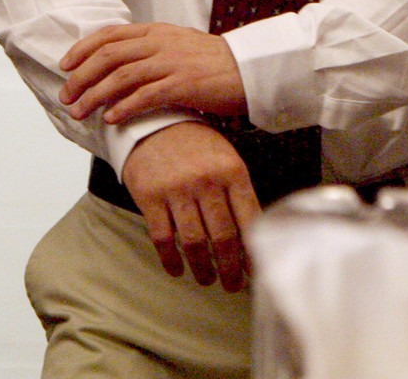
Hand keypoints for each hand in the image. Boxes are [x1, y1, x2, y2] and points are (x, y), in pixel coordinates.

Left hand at [58, 22, 246, 124]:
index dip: (83, 49)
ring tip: (80, 112)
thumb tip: (119, 68)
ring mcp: (171, 62)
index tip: (65, 65)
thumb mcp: (178, 45)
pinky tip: (111, 119)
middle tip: (66, 96)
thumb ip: (150, 51)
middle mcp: (160, 42)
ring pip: (121, 76)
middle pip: (109, 55)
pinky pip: (146, 96)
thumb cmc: (214, 62)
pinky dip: (125, 107)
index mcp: (157, 31)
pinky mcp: (183, 85)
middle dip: (82, 77)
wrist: (249, 68)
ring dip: (95, 95)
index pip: (110, 34)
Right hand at [120, 121, 259, 290]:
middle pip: (223, 237)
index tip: (256, 272)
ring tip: (208, 279)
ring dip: (203, 269)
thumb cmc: (197, 146)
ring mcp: (177, 189)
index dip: (254, 252)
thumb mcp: (226, 159)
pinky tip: (177, 270)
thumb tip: (252, 237)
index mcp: (232, 171)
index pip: (249, 220)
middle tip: (233, 286)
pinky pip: (163, 239)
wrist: (157, 122)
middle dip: (230, 269)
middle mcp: (207, 181)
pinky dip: (171, 261)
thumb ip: (238, 193)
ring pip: (194, 243)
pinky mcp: (151, 197)